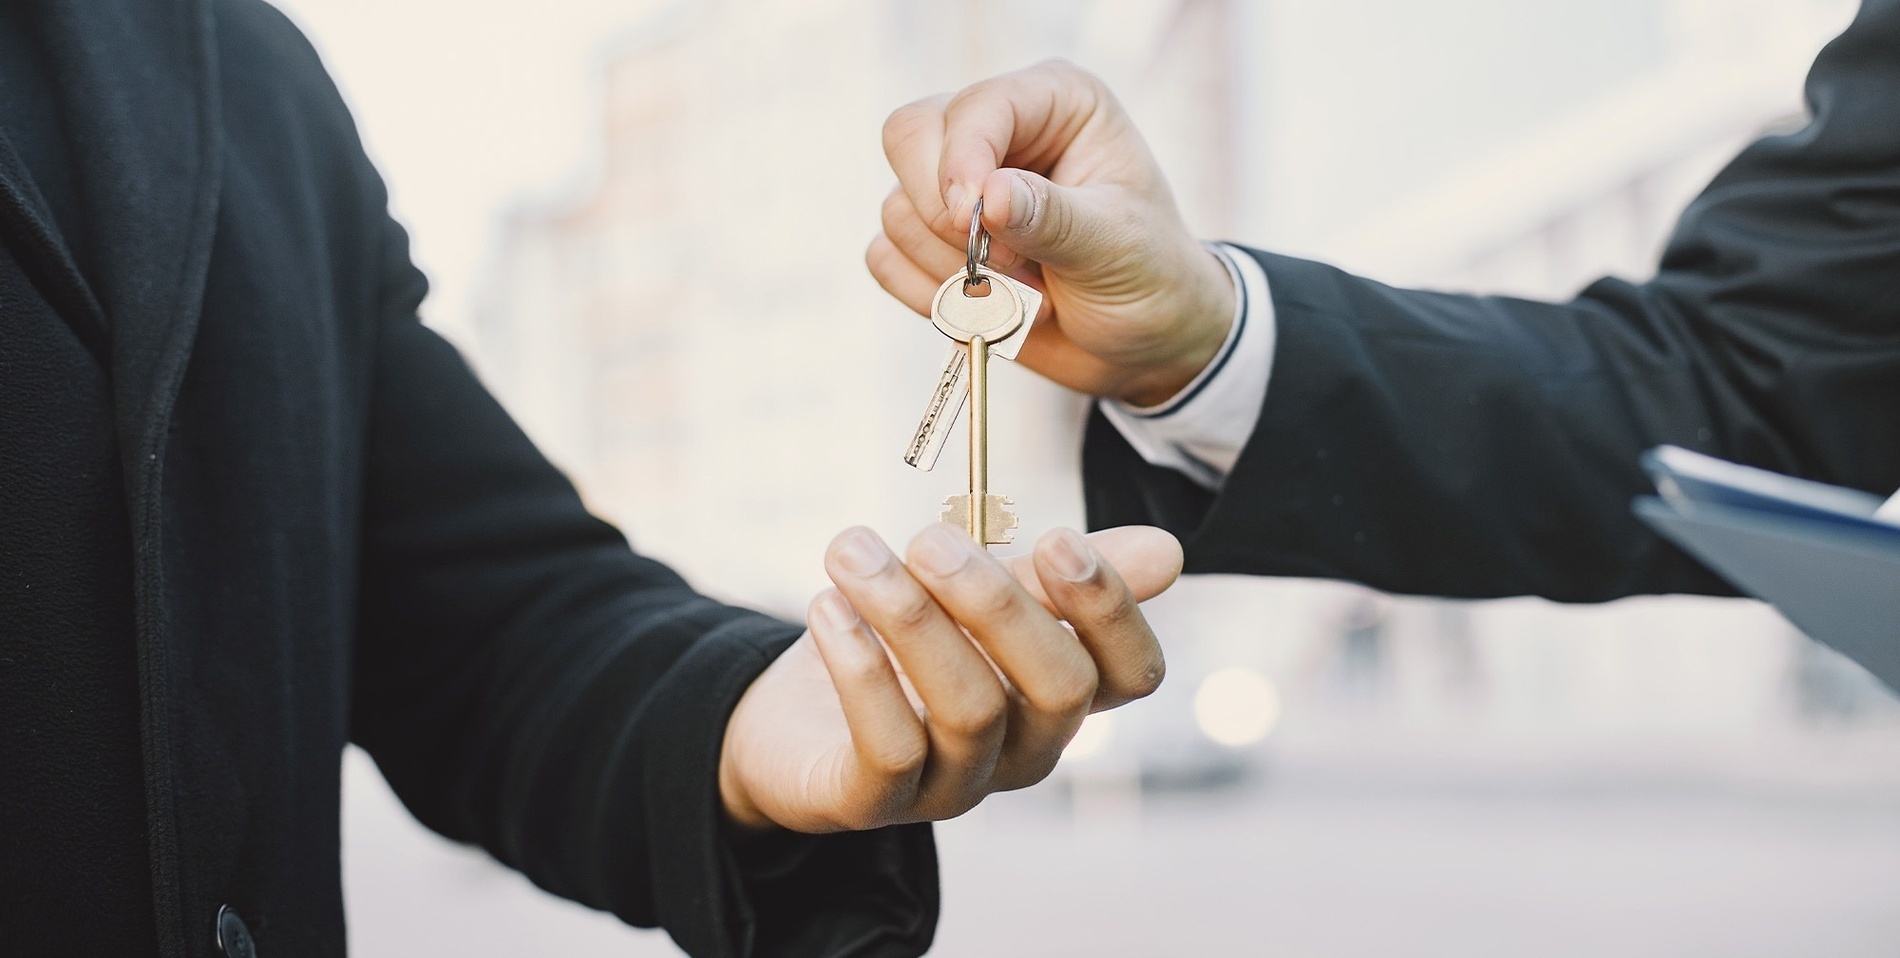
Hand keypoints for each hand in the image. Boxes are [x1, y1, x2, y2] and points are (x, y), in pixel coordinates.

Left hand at [719, 524, 1179, 833]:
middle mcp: (1025, 749)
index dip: (1111, 612)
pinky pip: (890, 748)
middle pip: (1060, 689)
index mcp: (1059, 696)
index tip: (1060, 539)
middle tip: (929, 539)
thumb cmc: (901, 649)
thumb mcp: (974, 597)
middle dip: (1000, 603)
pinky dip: (860, 669)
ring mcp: (957, 785)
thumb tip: (1170, 552)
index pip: (1131, 674)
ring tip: (854, 551)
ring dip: (910, 616)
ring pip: (970, 708)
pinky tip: (827, 608)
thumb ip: (1053, 576)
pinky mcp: (877, 805)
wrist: (789, 719)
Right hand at [868, 59, 1235, 406]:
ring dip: (954, 271)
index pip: (973, 107)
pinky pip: (885, 258)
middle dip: (945, 216)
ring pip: (896, 210)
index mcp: (1054, 103)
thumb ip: (1053, 218)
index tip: (971, 221)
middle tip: (1009, 265)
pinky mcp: (930, 241)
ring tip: (1026, 294)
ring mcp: (957, 187)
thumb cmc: (1150, 278)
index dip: (961, 161)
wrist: (1144, 344)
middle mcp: (999, 132)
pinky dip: (929, 295)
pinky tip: (989, 309)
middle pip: (908, 137)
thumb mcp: (1117, 246)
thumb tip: (987, 195)